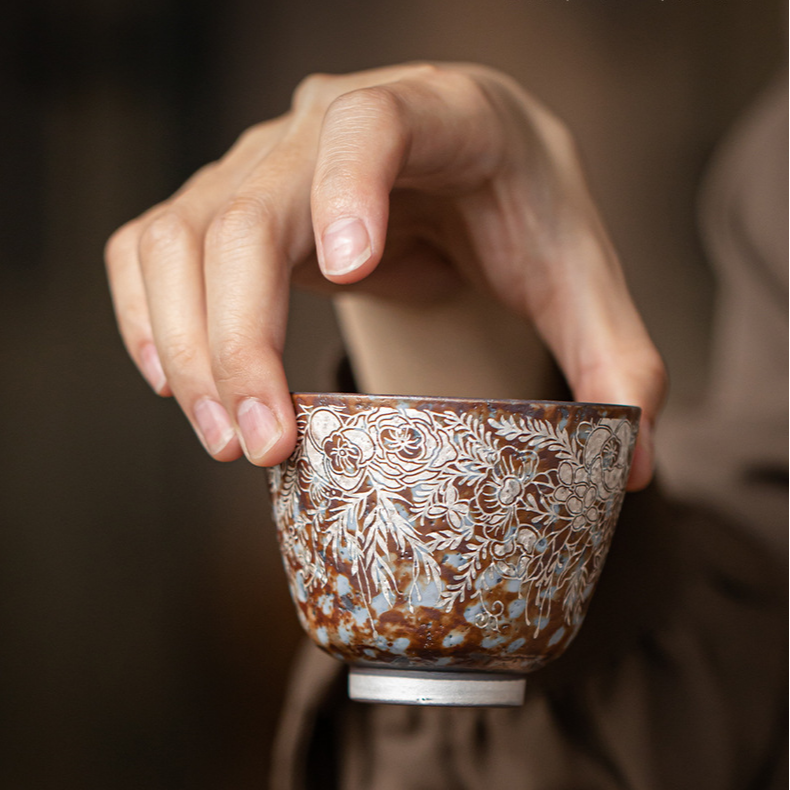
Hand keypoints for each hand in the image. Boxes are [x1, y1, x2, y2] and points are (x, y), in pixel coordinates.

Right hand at [105, 62, 665, 488]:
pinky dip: (148, 316)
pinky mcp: (227, 203)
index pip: (371, 121)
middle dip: (240, 334)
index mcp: (437, 115)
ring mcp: (263, 162)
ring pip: (181, 238)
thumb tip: (639, 460)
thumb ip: (618, 353)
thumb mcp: (578, 269)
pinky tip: (177, 384)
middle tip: (263, 445)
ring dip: (187, 346)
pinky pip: (151, 247)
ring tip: (228, 441)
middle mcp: (327, 125)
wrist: (465, 176)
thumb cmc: (519, 209)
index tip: (345, 276)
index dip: (347, 184)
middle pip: (247, 209)